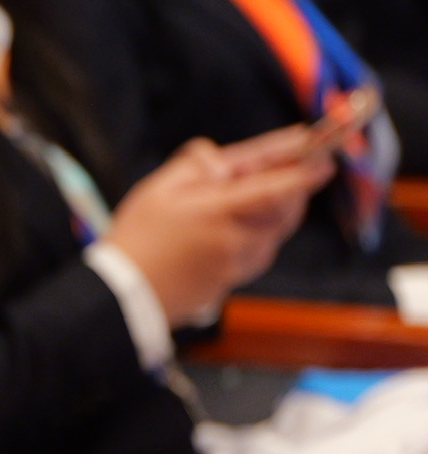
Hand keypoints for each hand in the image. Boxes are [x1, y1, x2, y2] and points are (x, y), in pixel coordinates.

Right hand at [104, 135, 331, 320]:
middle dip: (290, 186)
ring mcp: (240, 261)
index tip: (327, 159)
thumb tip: (224, 160)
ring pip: (275, 228)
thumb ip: (194, 166)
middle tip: (279, 169)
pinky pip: (261, 248)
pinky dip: (256, 232)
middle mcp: (237, 237)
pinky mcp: (238, 277)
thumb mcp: (156, 189)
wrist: (125, 294)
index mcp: (218, 210)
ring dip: (270, 209)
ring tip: (233, 203)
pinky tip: (224, 232)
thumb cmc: (137, 237)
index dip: (304, 172)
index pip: (276, 187)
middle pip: (286, 207)